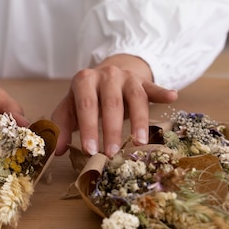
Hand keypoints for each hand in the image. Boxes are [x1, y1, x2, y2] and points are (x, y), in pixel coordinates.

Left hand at [51, 54, 177, 156]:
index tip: (90, 150)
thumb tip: (56, 150)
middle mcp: (107, 75)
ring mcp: (128, 77)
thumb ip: (62, 127)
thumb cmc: (87, 98)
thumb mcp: (71, 108)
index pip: (86, 104)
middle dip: (111, 129)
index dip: (88, 127)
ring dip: (139, 121)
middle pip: (111, 103)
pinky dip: (162, 92)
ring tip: (139, 142)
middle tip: (111, 153)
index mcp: (84, 80)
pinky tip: (172, 97)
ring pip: (135, 98)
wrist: (108, 74)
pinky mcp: (144, 82)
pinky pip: (154, 87)